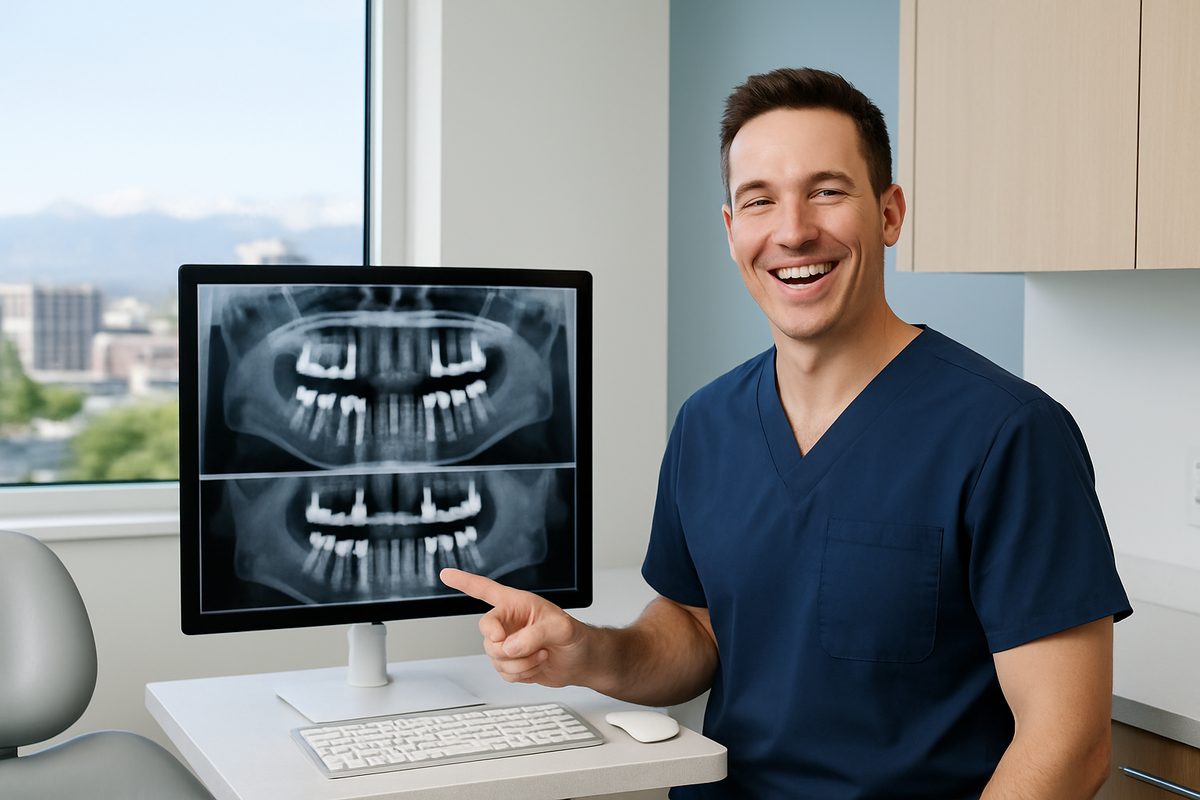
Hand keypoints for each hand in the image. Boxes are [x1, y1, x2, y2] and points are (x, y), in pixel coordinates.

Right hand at [440, 568, 590, 686]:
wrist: (582, 661)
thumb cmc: (575, 636)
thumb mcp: (561, 628)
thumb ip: (534, 634)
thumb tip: (510, 647)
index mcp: (517, 604)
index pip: (485, 590)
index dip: (464, 582)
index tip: (446, 574)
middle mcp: (508, 623)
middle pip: (486, 634)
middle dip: (505, 645)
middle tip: (524, 647)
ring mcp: (508, 644)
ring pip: (495, 657)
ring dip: (521, 663)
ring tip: (541, 654)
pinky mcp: (511, 665)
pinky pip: (504, 673)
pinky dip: (523, 674)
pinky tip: (538, 665)